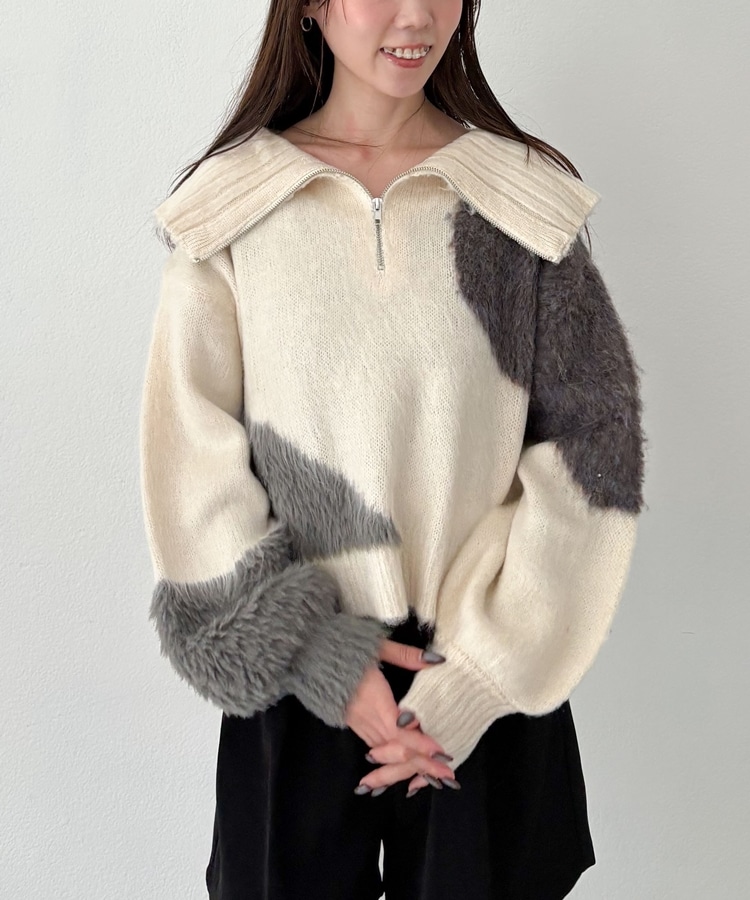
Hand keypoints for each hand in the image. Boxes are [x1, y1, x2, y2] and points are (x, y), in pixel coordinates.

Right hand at [344, 638, 458, 796]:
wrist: (308, 653)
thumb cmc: (344, 647)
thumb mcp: (378, 646)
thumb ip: (407, 656)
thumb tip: (438, 660)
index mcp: (375, 699)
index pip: (401, 732)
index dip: (422, 746)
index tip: (443, 756)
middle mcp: (366, 717)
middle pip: (396, 749)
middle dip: (423, 763)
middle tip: (447, 778)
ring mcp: (357, 723)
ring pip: (385, 752)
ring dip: (408, 765)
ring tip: (432, 777)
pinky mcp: (351, 724)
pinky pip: (375, 746)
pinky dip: (391, 758)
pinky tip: (405, 766)